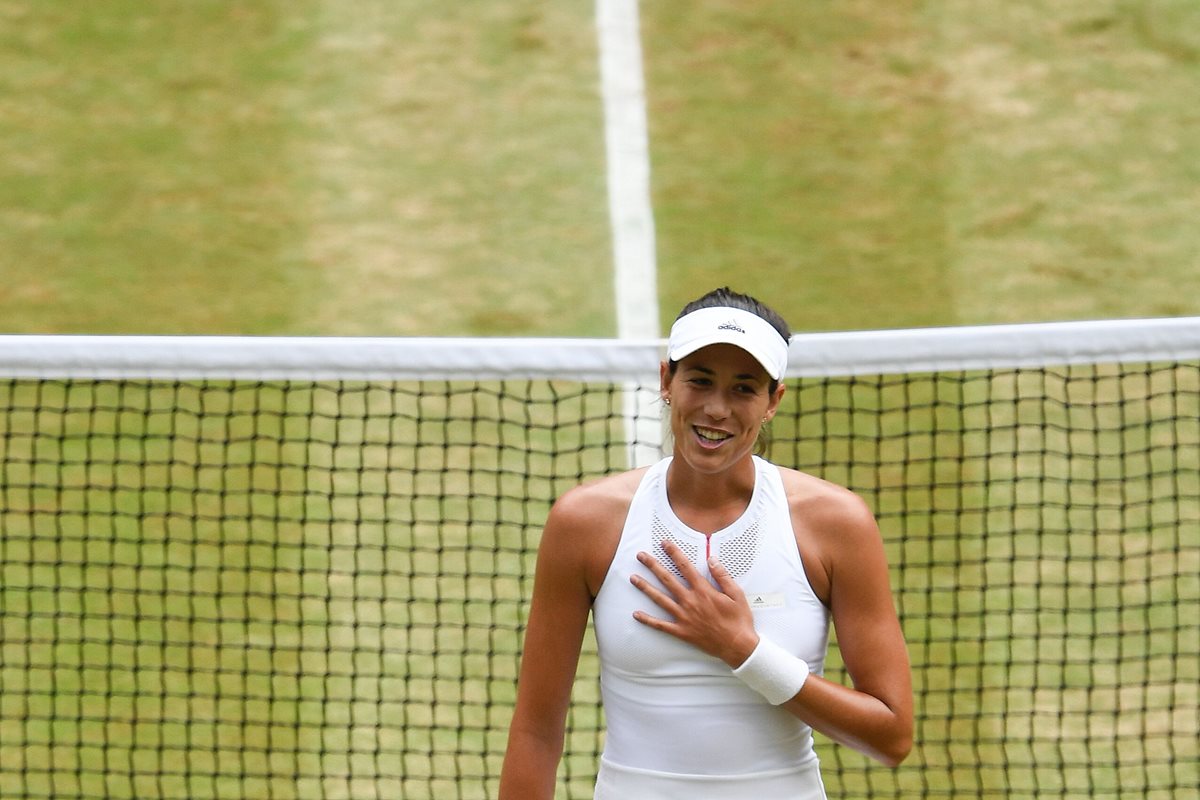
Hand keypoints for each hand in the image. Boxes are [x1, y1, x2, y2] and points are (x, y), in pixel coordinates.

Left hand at [630, 539, 759, 667]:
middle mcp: (690, 602)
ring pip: (660, 599)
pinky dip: (648, 620)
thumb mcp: (736, 594)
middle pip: (667, 579)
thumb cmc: (739, 621)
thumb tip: (712, 559)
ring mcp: (684, 617)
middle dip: (653, 565)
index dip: (674, 553)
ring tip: (633, 578)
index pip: (685, 567)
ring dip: (645, 588)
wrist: (738, 647)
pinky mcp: (682, 632)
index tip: (664, 543)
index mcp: (704, 591)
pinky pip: (661, 625)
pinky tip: (636, 614)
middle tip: (641, 556)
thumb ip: (722, 576)